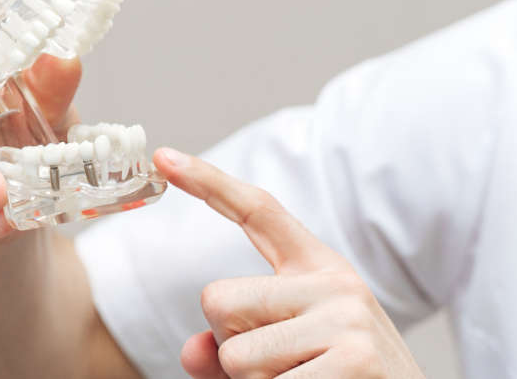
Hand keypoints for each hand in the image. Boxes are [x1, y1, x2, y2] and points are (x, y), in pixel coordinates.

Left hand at [151, 148, 424, 378]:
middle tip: (285, 368)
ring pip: (234, 355)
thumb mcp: (289, 357)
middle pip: (219, 300)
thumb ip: (232, 347)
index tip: (164, 157)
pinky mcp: (352, 361)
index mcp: (322, 273)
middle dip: (230, 347)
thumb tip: (192, 349)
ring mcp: (347, 320)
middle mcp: (337, 284)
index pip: (261, 213)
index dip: (209, 183)